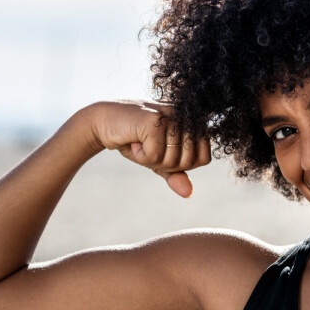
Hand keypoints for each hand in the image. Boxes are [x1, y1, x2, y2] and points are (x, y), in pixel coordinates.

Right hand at [86, 101, 211, 197]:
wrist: (105, 123)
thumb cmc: (136, 139)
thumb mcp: (158, 159)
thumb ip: (175, 174)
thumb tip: (188, 193)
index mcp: (194, 123)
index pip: (204, 158)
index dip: (182, 164)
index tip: (163, 152)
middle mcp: (186, 116)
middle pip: (188, 162)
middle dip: (165, 163)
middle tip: (148, 147)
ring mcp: (171, 116)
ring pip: (172, 160)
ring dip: (151, 159)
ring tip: (140, 142)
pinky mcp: (155, 121)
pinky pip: (155, 157)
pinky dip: (140, 155)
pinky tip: (133, 141)